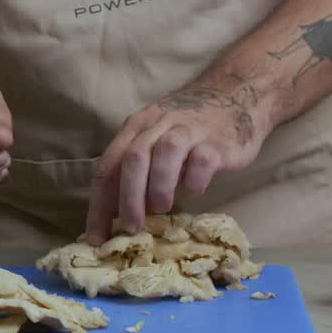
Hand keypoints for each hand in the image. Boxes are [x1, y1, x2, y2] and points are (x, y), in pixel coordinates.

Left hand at [86, 81, 268, 243]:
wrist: (235, 94)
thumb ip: (138, 168)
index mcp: (136, 127)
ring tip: (161, 208)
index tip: (95, 237)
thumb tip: (119, 215)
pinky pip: (201, 161)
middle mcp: (158, 125)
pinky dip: (194, 181)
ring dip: (157, 187)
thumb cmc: (189, 126)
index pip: (108, 168)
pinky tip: (194, 191)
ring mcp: (189, 130)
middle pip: (133, 160)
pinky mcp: (218, 142)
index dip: (99, 205)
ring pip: (164, 154)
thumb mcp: (155, 137)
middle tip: (131, 228)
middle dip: (127, 199)